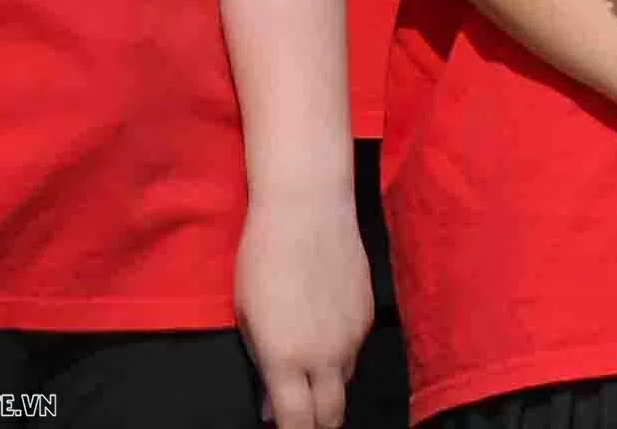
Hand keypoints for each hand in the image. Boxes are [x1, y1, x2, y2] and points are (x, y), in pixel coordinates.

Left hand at [235, 188, 371, 428]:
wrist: (308, 209)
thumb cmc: (262, 260)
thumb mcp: (247, 319)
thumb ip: (262, 367)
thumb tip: (272, 407)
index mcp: (287, 360)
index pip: (297, 423)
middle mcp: (327, 355)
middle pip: (331, 415)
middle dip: (317, 426)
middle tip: (301, 422)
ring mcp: (353, 335)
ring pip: (343, 382)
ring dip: (327, 390)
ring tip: (307, 379)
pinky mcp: (368, 314)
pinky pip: (354, 351)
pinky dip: (338, 358)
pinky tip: (322, 337)